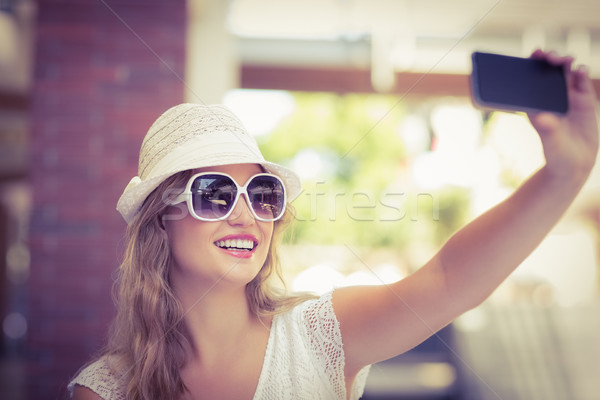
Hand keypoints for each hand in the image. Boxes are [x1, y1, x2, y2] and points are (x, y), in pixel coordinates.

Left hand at [527, 50, 598, 180]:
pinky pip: (582, 82)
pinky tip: (581, 70)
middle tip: (551, 57)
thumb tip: (541, 117)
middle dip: (550, 60)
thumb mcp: (551, 141)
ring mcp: (568, 98)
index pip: (531, 79)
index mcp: (536, 104)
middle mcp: (551, 98)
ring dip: (566, 63)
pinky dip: (582, 74)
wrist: (575, 163)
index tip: (534, 55)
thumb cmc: (556, 153)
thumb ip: (548, 128)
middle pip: (549, 72)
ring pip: (567, 73)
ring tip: (566, 60)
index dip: (532, 64)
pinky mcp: (585, 101)